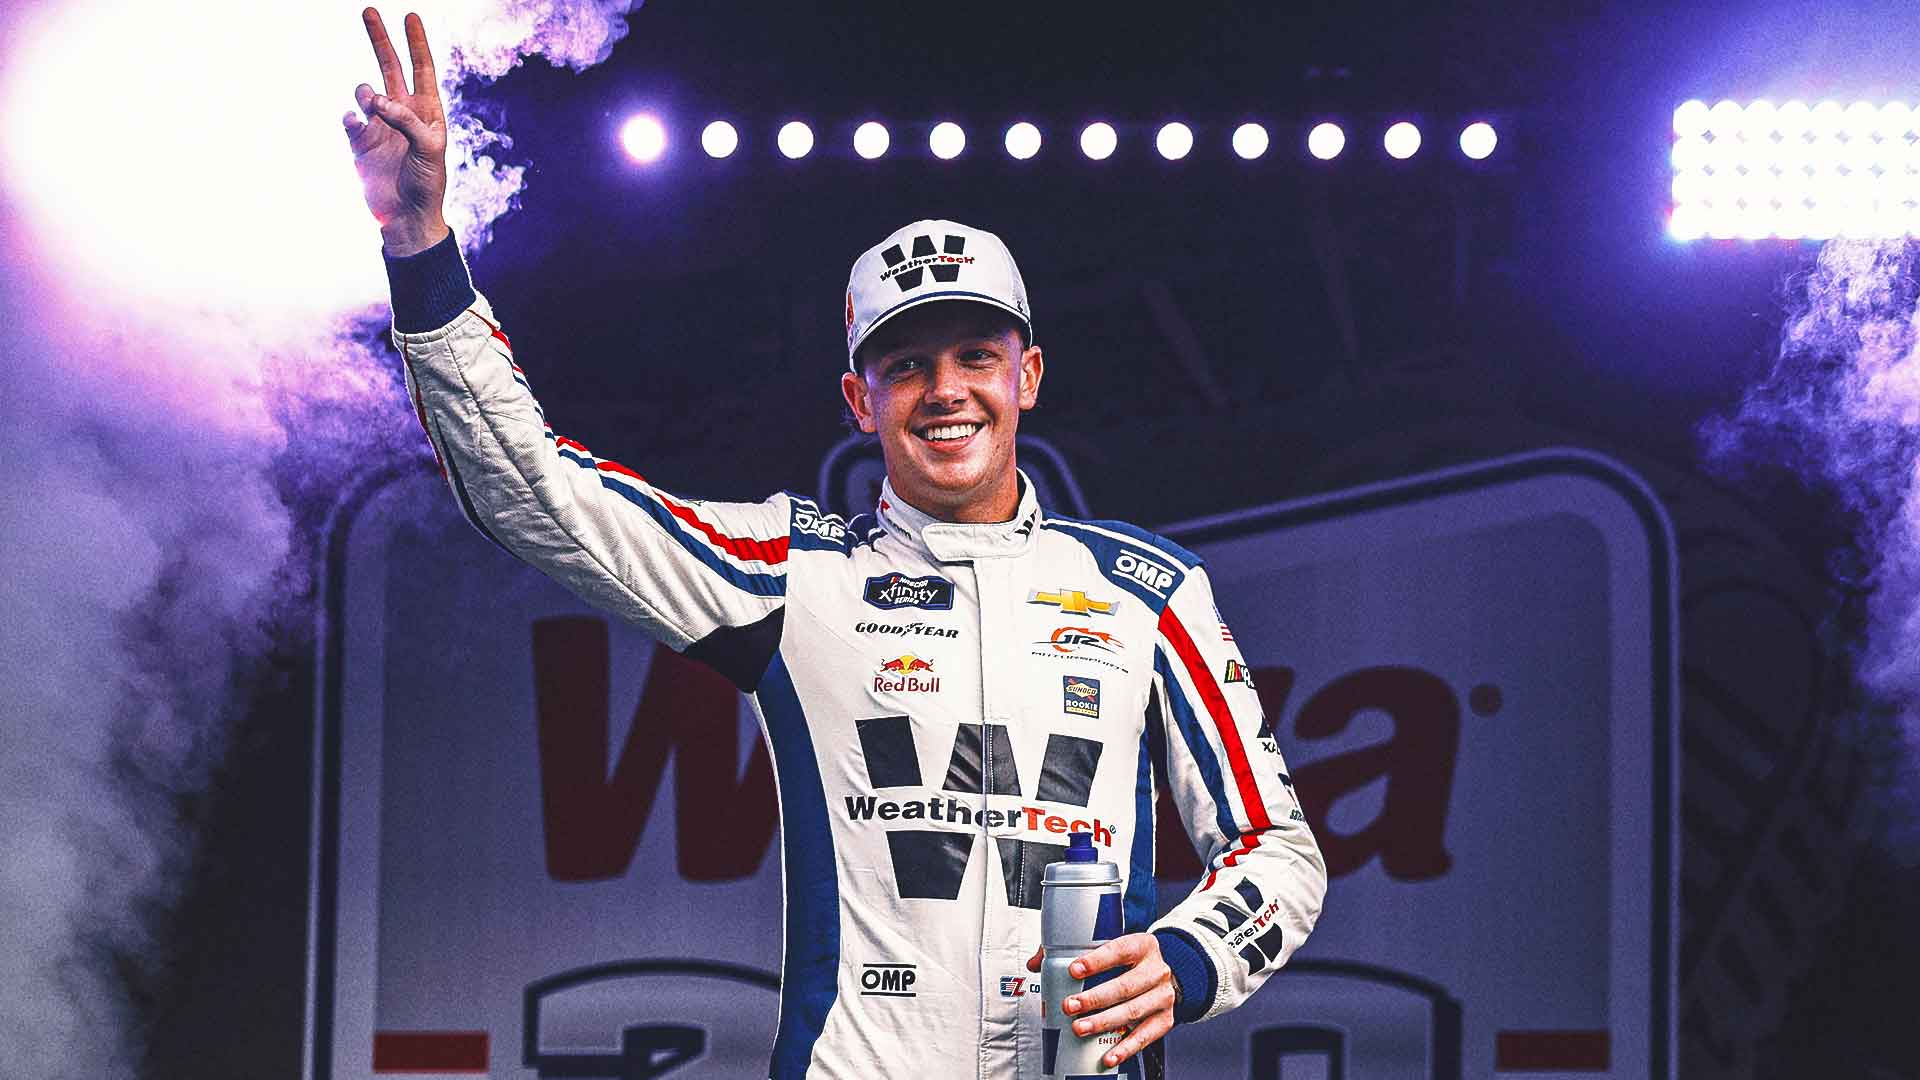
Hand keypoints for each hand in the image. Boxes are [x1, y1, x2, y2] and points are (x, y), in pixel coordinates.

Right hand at [342, 8, 448, 253]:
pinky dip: (350, 117)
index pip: (422, 69)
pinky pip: (350, 119)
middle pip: (390, 67)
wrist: (406, 217)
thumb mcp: (429, 150)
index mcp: (427, 112)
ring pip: (366, 91)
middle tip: (369, 11)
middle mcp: (402, 113)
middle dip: (380, 40)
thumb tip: (377, 100)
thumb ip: (407, 120)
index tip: (411, 16)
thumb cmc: (427, 184)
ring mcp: (380, 126)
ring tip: (372, 105)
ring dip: (366, 92)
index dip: (417, 43)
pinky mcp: (360, 143)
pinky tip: (355, 122)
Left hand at [1024, 933, 1177, 1068]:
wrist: (1172, 973)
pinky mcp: (1165, 1019)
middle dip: (1095, 998)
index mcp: (1142, 946)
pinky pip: (1145, 1036)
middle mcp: (1156, 970)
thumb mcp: (1111, 946)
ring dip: (1104, 1022)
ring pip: (1133, 1011)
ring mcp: (1163, 996)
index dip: (1096, 961)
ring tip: (1080, 1028)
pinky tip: (1109, 1055)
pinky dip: (1126, 1048)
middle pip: (1125, 986)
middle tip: (1070, 1006)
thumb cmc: (1132, 960)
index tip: (1073, 969)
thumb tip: (1036, 963)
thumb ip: (1073, 950)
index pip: (1120, 950)